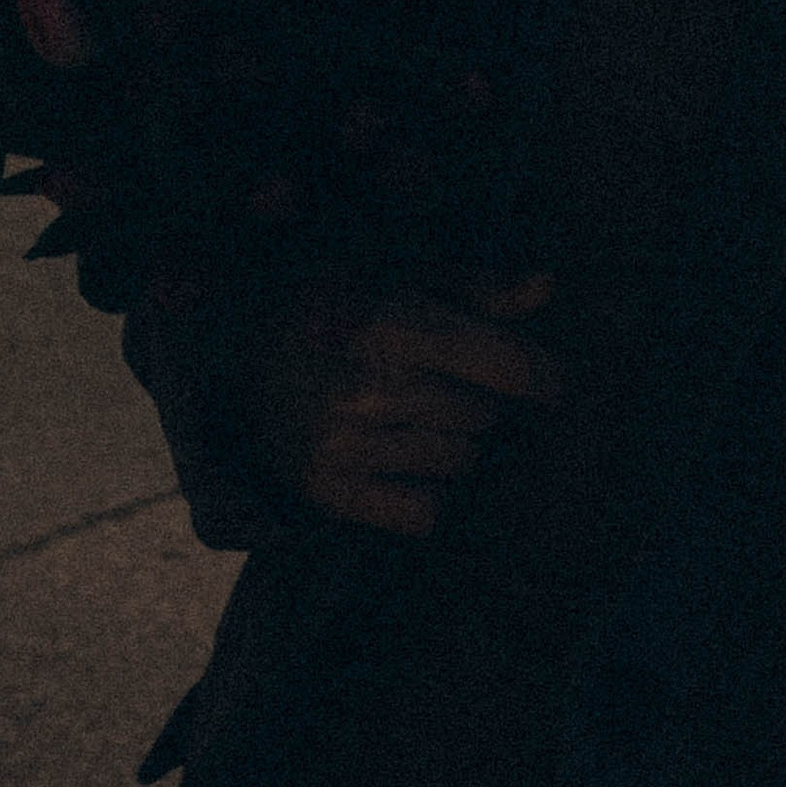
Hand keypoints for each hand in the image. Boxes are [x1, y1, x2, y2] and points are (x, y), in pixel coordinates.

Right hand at [254, 273, 564, 538]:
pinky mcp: (329, 492)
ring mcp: (347, 447)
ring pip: (460, 463)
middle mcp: (372, 390)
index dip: (543, 376)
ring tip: (415, 414)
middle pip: (484, 418)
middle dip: (479, 400)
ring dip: (454, 442)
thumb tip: (548, 288)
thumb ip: (477, 287)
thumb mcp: (401, 273)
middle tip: (443, 382)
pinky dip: (429, 492)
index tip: (553, 381)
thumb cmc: (334, 300)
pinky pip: (425, 513)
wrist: (232, 346)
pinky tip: (403, 458)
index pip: (504, 367)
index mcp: (393, 324)